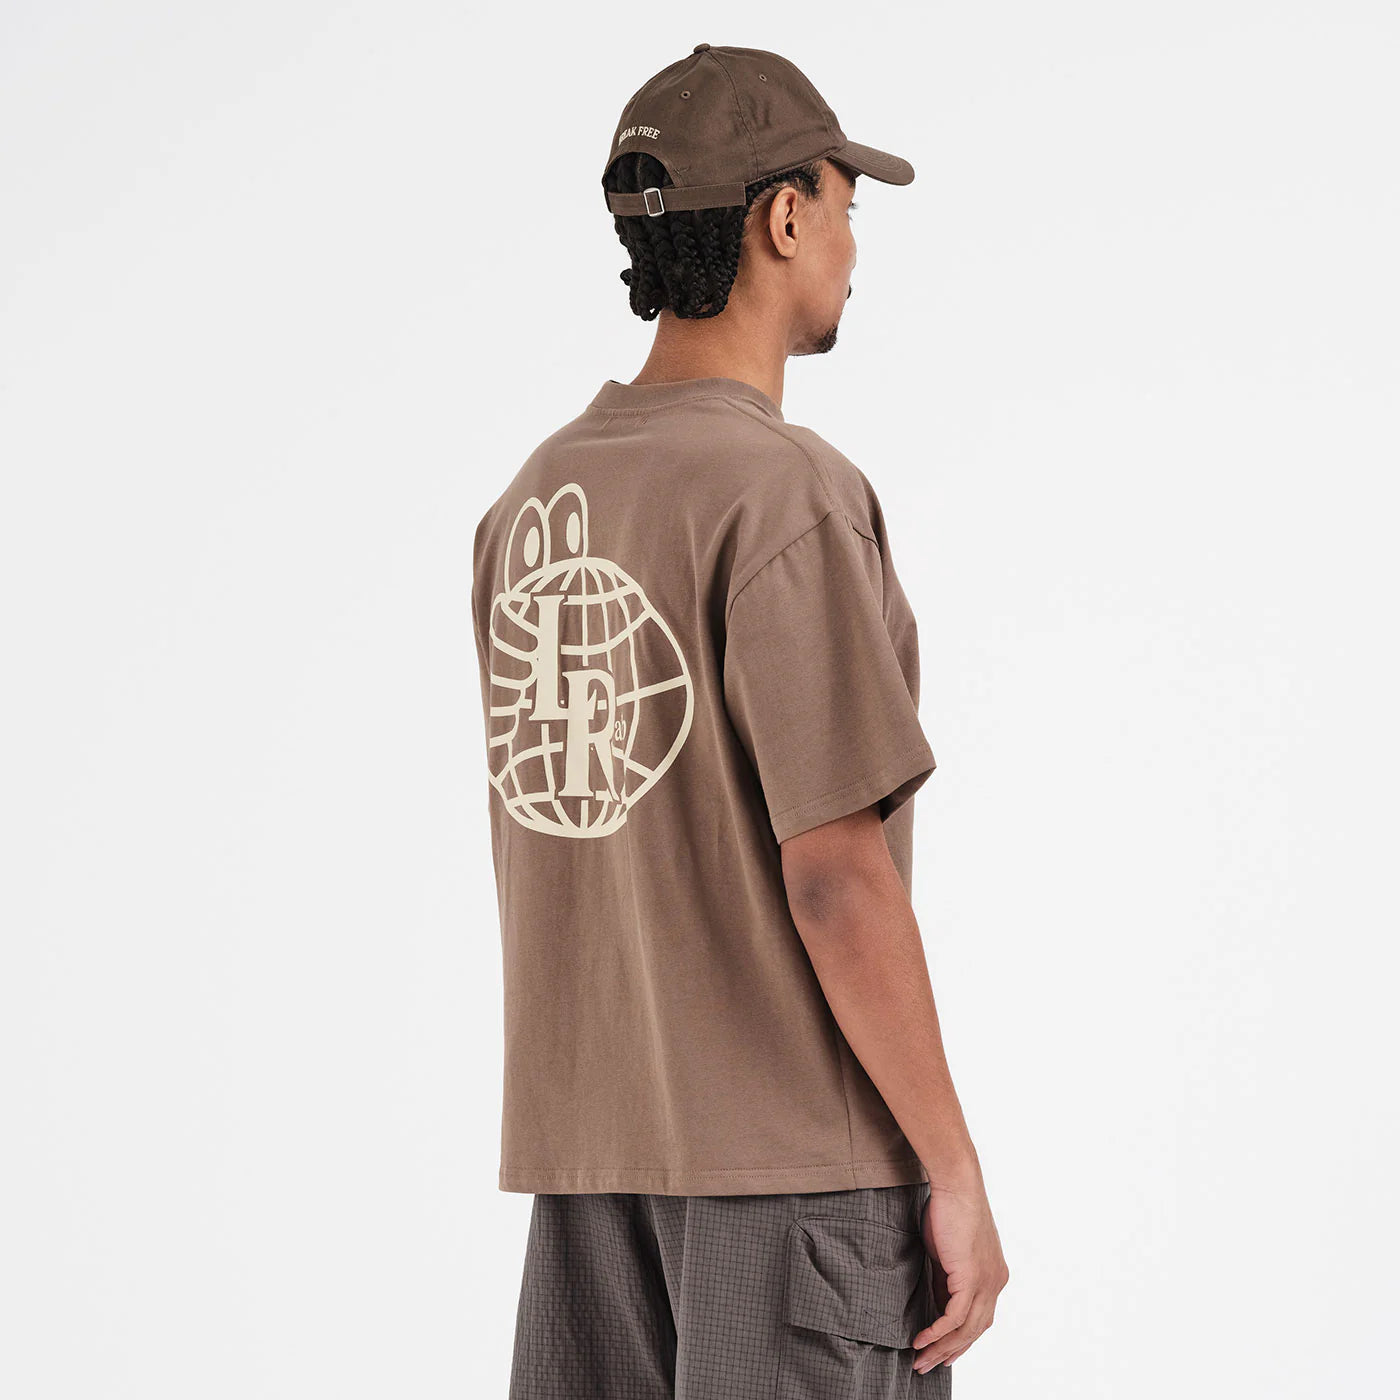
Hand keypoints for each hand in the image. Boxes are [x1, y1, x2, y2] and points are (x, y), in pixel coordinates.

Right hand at [911, 1176, 1008, 1371]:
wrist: (956, 1184)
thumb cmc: (949, 1209)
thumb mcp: (947, 1252)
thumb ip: (946, 1279)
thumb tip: (937, 1302)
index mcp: (994, 1276)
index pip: (979, 1319)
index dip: (960, 1340)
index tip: (941, 1353)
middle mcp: (996, 1283)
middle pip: (974, 1331)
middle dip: (950, 1352)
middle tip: (927, 1366)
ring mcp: (987, 1282)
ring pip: (966, 1330)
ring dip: (941, 1349)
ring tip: (920, 1360)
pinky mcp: (971, 1278)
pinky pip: (955, 1317)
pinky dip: (937, 1332)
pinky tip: (922, 1340)